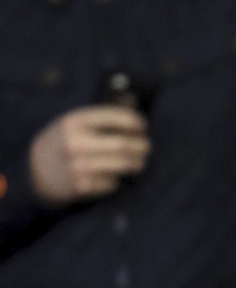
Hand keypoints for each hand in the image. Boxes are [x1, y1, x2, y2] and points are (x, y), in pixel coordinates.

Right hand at [29, 105, 150, 204]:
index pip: (115, 116)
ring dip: (138, 163)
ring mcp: (78, 166)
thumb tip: (134, 101)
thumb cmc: (65, 141)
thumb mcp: (75, 123)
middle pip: (124, 144)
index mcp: (75, 121)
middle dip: (142, 146)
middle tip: (146, 146)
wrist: (36, 171)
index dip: (134, 121)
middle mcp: (75, 142)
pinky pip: (113, 182)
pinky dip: (117, 179)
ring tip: (139, 161)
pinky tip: (112, 175)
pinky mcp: (82, 186)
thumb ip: (101, 117)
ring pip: (124, 164)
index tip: (142, 126)